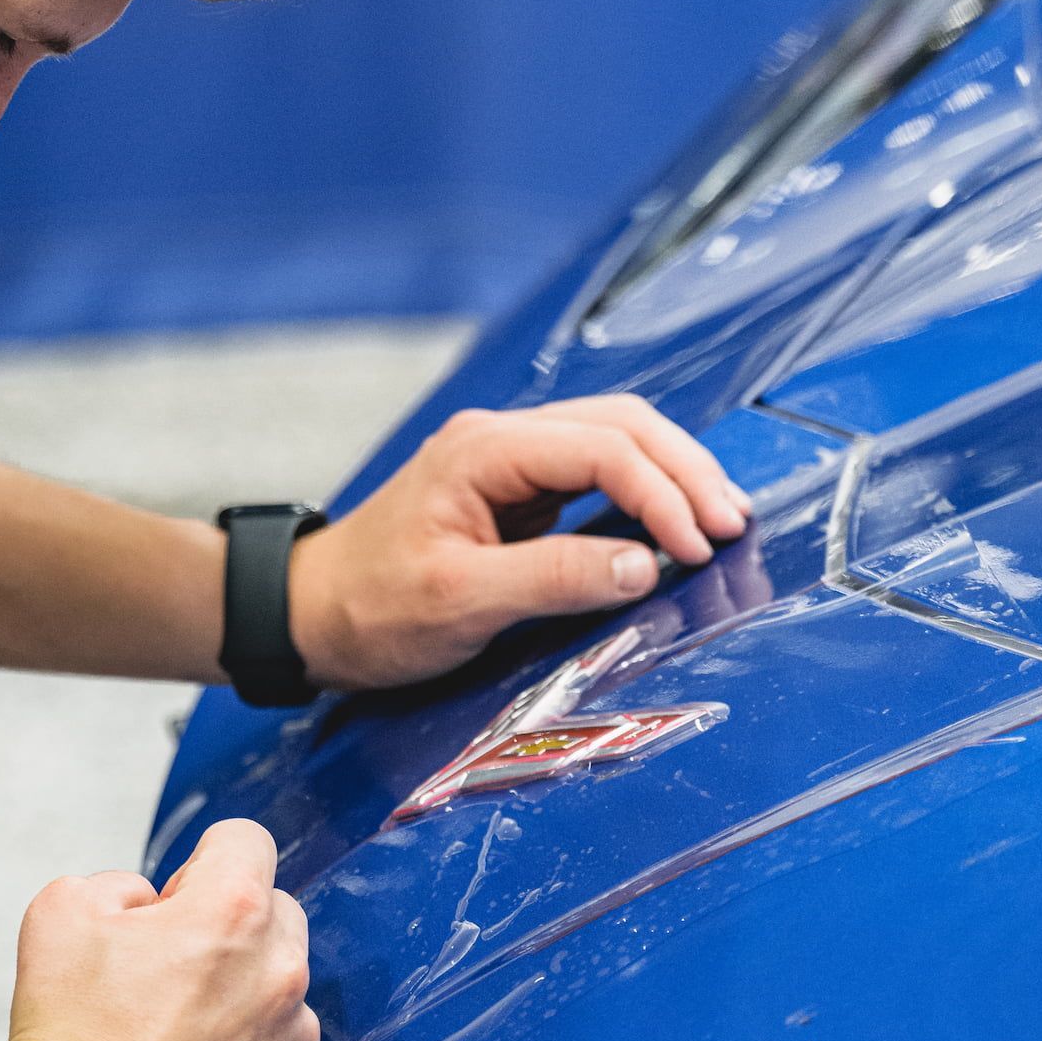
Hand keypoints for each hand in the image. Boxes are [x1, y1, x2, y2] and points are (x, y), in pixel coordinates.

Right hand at [3, 818, 314, 1040]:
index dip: (201, 858)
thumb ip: (120, 881)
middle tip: (166, 961)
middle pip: (273, 908)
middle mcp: (278, 971)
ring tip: (176, 1022)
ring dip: (242, 984)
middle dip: (226, 920)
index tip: (176, 893)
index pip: (247, 840)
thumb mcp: (63, 908)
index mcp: (231, 912)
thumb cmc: (65, 1034)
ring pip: (280, 979)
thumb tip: (151, 902)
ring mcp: (290, 1037)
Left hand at [286, 394, 750, 693]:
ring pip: (615, 441)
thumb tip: (643, 568)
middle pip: (622, 426)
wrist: (308, 614)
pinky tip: (673, 525)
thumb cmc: (369, 610)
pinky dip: (644, 494)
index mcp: (485, 451)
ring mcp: (508, 464)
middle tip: (733, 527)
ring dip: (672, 476)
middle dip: (685, 472)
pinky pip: (596, 474)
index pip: (603, 449)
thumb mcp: (459, 603)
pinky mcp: (514, 494)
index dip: (664, 495)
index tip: (700, 549)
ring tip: (720, 522)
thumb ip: (553, 579)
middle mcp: (501, 441)